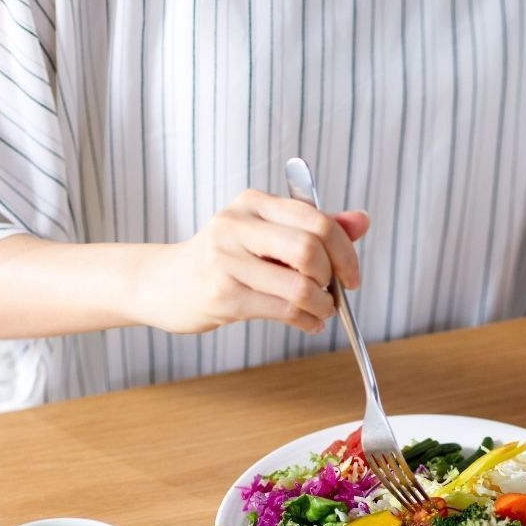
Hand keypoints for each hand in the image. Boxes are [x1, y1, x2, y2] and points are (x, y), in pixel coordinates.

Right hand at [129, 189, 369, 334]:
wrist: (162, 283)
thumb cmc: (222, 259)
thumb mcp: (266, 235)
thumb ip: (315, 227)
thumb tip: (362, 221)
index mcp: (253, 203)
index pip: (316, 219)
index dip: (345, 250)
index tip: (352, 275)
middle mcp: (237, 225)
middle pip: (311, 249)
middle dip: (333, 278)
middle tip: (334, 293)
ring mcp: (226, 260)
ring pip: (299, 286)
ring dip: (322, 306)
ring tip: (321, 312)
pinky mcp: (222, 295)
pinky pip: (282, 310)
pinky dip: (306, 320)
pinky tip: (307, 322)